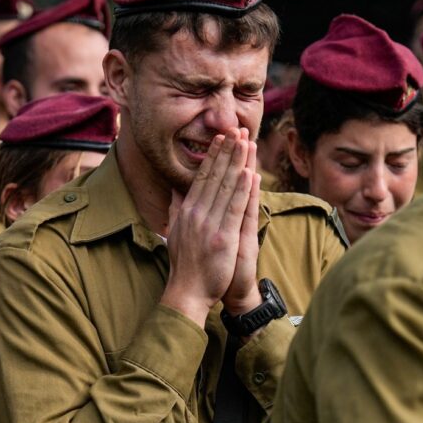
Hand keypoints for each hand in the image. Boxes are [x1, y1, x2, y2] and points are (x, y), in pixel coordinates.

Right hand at [161, 130, 255, 326]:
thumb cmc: (184, 265)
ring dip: (237, 162)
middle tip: (236, 129)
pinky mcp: (223, 237)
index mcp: (186, 211)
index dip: (213, 155)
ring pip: (225, 187)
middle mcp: (196, 214)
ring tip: (246, 142)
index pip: (201, 176)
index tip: (222, 137)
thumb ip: (175, 208)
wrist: (187, 293)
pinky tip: (249, 173)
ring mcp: (209, 225)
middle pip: (214, 176)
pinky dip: (241, 190)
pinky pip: (234, 209)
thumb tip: (173, 188)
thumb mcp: (173, 231)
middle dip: (227, 151)